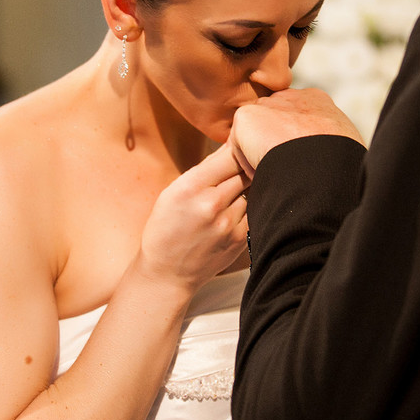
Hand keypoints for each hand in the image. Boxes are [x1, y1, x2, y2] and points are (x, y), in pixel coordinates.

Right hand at [134, 143, 249, 294]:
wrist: (167, 273)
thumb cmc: (166, 228)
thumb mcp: (172, 192)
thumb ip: (203, 171)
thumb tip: (232, 146)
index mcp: (190, 187)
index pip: (229, 155)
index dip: (238, 148)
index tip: (240, 145)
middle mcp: (211, 204)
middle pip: (244, 171)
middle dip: (245, 165)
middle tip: (244, 164)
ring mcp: (228, 224)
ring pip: (251, 191)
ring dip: (247, 188)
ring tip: (233, 193)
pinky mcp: (240, 239)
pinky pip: (253, 212)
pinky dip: (248, 207)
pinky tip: (234, 212)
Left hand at [229, 88, 362, 176]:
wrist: (321, 163)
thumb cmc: (339, 164)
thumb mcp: (342, 146)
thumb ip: (325, 142)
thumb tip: (322, 161)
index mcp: (317, 101)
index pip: (295, 120)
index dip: (291, 145)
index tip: (297, 165)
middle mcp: (291, 97)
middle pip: (271, 125)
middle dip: (271, 147)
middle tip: (281, 173)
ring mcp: (267, 104)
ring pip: (254, 138)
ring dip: (259, 158)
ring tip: (277, 175)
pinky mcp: (247, 115)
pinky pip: (238, 147)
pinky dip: (247, 164)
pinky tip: (265, 170)